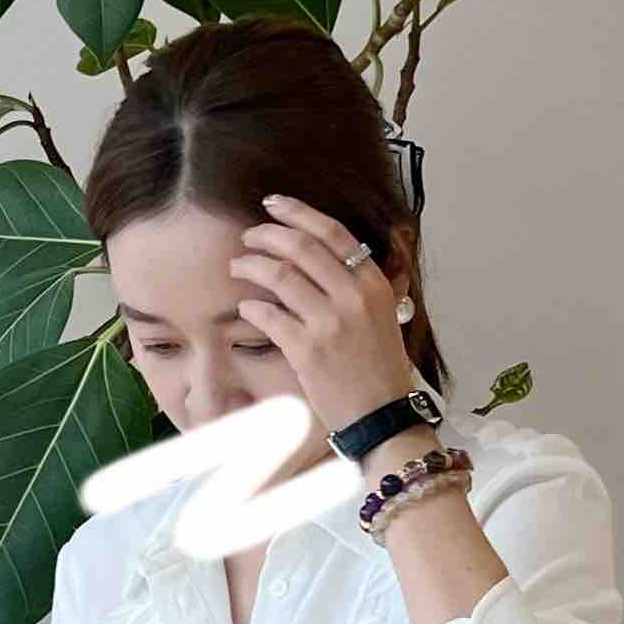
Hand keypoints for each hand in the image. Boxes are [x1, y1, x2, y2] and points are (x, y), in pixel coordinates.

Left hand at [231, 192, 421, 444]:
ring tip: (238, 267)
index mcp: (373, 283)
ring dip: (251, 265)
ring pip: (280, 275)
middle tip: (248, 236)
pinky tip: (244, 306)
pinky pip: (270, 316)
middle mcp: (352, 297)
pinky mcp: (307, 351)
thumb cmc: (381, 371)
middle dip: (266, 234)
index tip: (273, 205)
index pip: (332, 232)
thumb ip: (364, 284)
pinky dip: (251, 306)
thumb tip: (341, 255)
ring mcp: (329, 323)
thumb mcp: (385, 316)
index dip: (297, 212)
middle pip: (301, 247)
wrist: (382, 417)